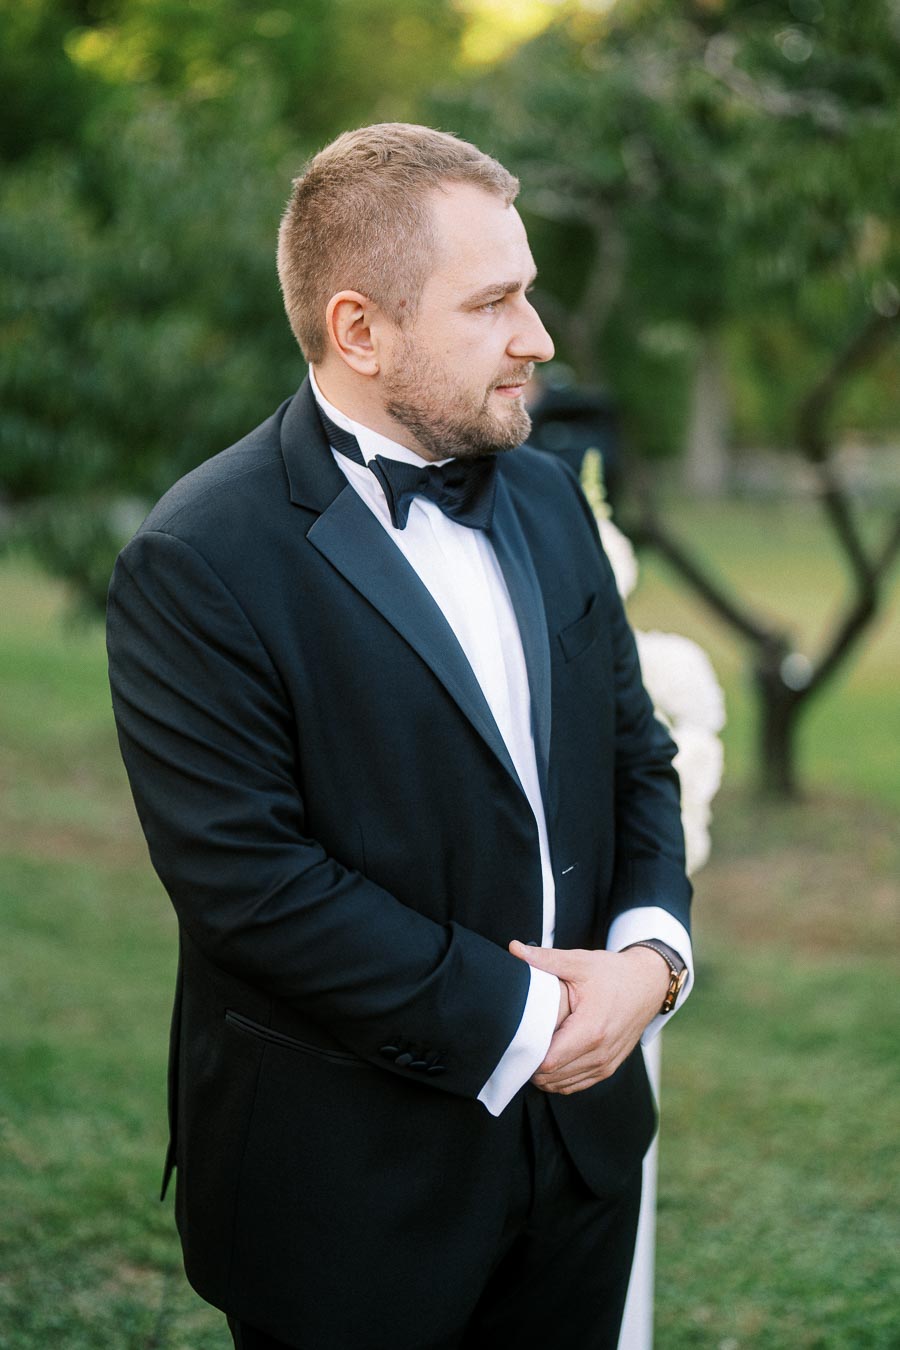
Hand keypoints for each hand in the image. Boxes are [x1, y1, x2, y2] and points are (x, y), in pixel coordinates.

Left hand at [509, 941, 669, 1095]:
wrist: (648, 984)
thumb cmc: (613, 973)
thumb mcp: (579, 962)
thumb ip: (545, 959)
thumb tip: (513, 947)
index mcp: (591, 1030)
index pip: (548, 1062)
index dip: (527, 1055)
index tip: (515, 1039)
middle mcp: (600, 1053)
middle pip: (553, 1077)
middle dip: (531, 1065)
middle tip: (517, 1044)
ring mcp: (606, 1064)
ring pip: (564, 1085)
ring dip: (545, 1074)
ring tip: (531, 1050)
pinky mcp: (609, 1068)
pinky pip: (578, 1084)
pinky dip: (561, 1077)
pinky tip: (550, 1059)